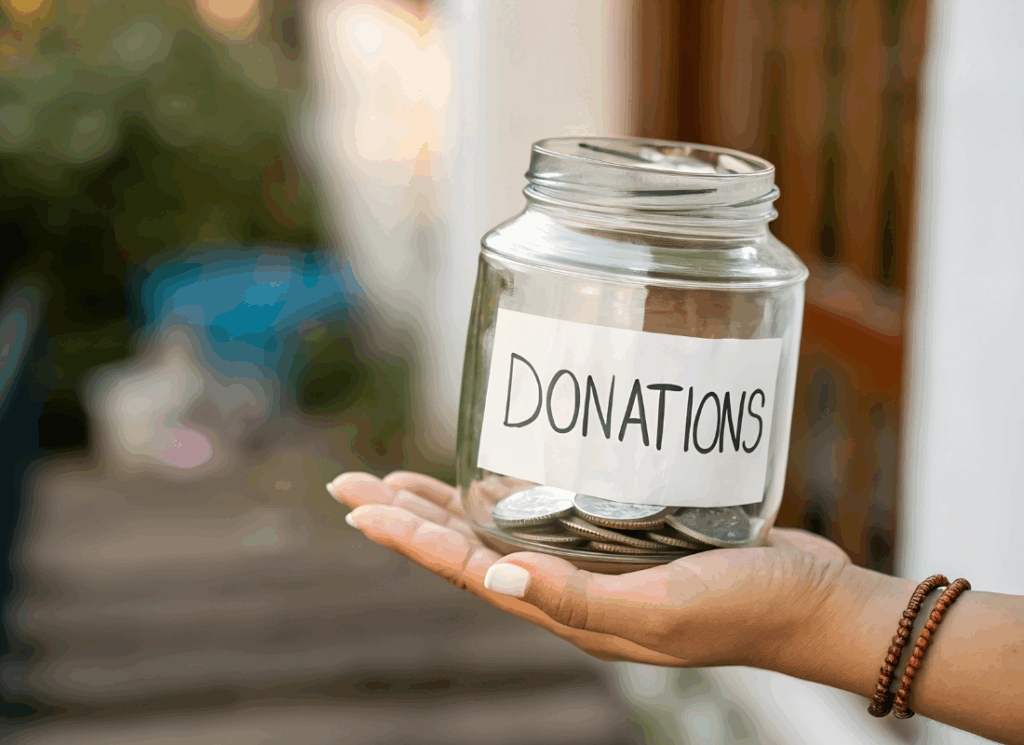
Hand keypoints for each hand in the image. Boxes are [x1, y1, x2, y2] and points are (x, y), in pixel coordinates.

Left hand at [327, 471, 851, 669]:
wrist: (810, 601)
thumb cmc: (746, 609)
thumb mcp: (661, 613)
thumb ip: (577, 600)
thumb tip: (493, 575)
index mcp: (568, 612)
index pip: (466, 571)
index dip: (407, 539)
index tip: (357, 504)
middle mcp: (570, 586)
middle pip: (467, 549)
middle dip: (408, 518)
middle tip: (353, 484)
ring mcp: (596, 560)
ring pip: (501, 527)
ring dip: (448, 504)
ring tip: (401, 481)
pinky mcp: (626, 533)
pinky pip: (552, 508)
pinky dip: (515, 487)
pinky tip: (500, 467)